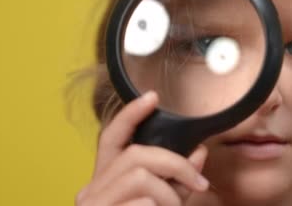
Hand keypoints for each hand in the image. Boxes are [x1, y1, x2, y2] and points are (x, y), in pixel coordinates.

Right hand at [75, 92, 209, 205]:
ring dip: (171, 194)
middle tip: (199, 183)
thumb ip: (176, 183)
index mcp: (105, 183)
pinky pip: (143, 202)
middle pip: (137, 154)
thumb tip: (199, 155)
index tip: (152, 97)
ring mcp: (93, 205)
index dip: (130, 115)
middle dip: (175, 163)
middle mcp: (92, 191)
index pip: (112, 138)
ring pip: (142, 176)